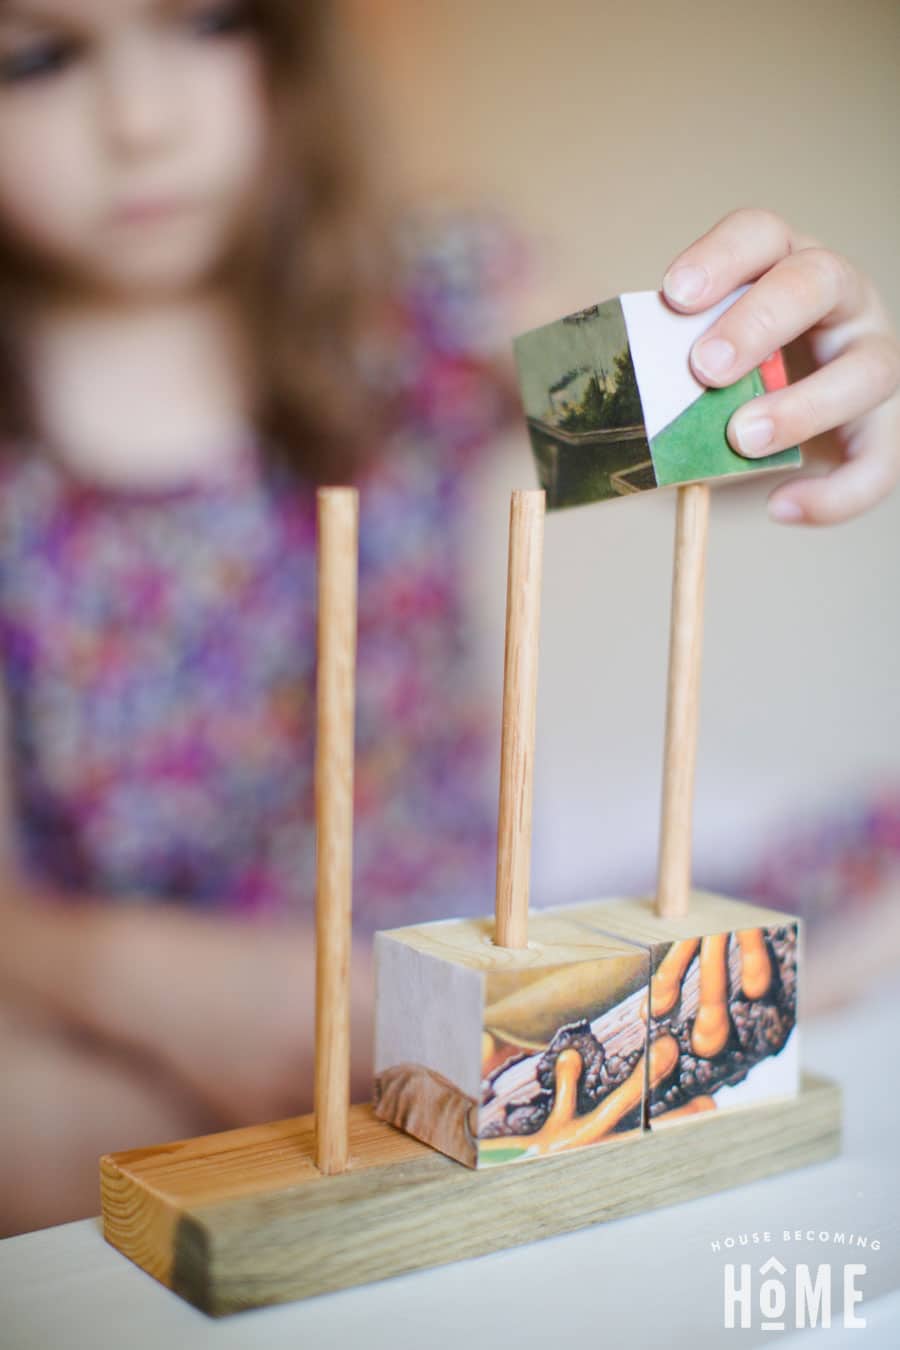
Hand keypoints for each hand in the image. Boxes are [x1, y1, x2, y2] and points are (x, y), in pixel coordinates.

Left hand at [661, 208, 899, 525]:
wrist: (774, 435)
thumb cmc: (723, 386)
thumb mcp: (695, 370)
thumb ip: (669, 377)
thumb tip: (622, 414)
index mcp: (782, 265)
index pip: (760, 234)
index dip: (720, 258)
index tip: (673, 296)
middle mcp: (840, 299)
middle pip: (816, 282)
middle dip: (759, 323)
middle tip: (704, 369)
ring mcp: (871, 356)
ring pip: (869, 370)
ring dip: (802, 407)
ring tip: (742, 440)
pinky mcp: (886, 424)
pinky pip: (878, 461)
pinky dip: (832, 493)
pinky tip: (781, 507)